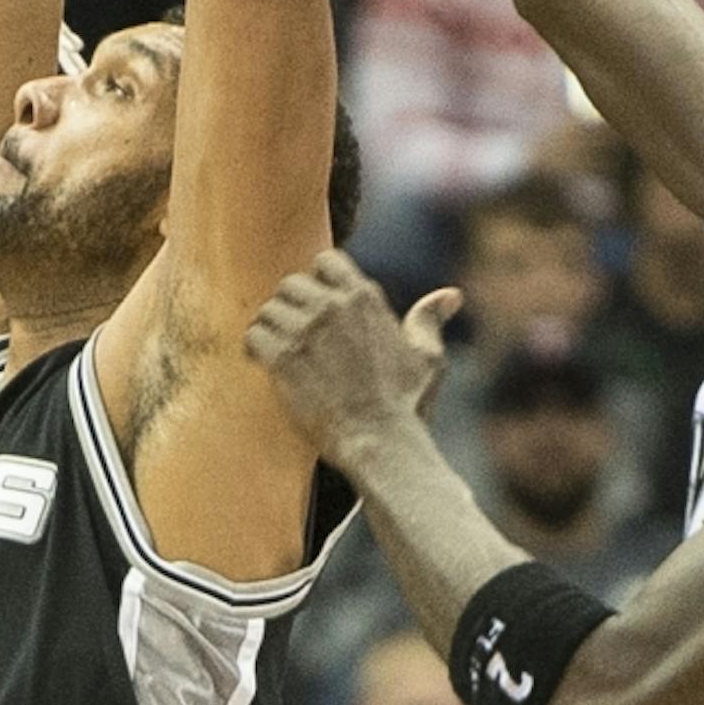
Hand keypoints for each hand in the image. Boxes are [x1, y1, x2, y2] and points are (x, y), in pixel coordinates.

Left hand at [246, 251, 458, 463]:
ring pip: (269, 308)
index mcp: (364, 298)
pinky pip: (253, 335)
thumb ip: (429, 320)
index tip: (318, 304)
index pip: (326, 262)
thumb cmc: (407, 404)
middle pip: (291, 283)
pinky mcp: (281, 359)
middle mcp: (332, 307)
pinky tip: (263, 363)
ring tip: (277, 348)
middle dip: (291, 305)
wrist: (380, 442)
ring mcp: (304, 331)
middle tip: (294, 332)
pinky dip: (254, 348)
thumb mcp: (428, 357)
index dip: (318, 281)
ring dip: (270, 327)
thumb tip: (450, 295)